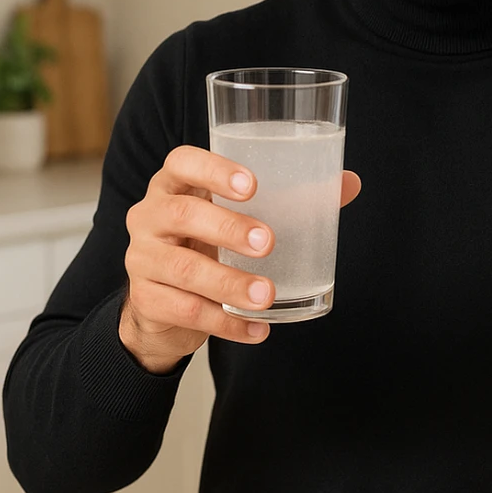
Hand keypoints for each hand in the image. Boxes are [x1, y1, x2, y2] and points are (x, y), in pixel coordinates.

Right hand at [119, 145, 360, 373]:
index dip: (213, 170)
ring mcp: (142, 258)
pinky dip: (226, 324)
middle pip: (182, 214)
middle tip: (268, 243)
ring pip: (183, 269)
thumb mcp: (237, 218)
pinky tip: (257, 329)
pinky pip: (186, 312)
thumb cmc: (207, 244)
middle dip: (227, 228)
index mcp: (174, 185)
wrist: (163, 304)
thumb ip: (290, 200)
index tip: (252, 186)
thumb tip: (349, 183)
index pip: (182, 162)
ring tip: (267, 296)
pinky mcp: (146, 298)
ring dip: (229, 284)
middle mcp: (150, 215)